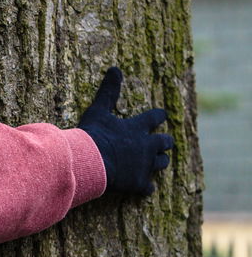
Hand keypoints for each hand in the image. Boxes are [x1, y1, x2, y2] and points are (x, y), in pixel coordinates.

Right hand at [77, 67, 173, 195]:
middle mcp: (146, 146)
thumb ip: (108, 90)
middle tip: (164, 142)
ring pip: (161, 163)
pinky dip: (146, 187)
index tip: (162, 114)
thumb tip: (115, 68)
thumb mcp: (98, 109)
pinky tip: (144, 188)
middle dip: (165, 142)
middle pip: (164, 143)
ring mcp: (144, 166)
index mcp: (137, 128)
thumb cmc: (93, 135)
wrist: (90, 161)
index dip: (158, 115)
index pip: (154, 118)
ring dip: (160, 162)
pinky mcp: (138, 183)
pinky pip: (148, 187)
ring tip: (157, 162)